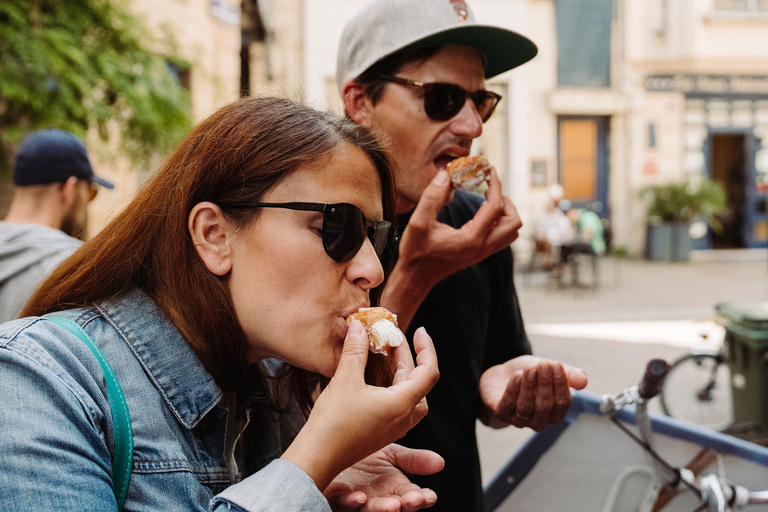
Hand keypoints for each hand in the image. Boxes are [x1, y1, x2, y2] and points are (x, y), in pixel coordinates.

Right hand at [281, 323, 438, 490]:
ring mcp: (395, 427)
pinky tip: (377, 378)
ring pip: (412, 395)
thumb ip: (356, 350)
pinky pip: (399, 404)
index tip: (419, 331)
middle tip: (393, 338)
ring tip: (388, 355)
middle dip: (409, 356)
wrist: (317, 458)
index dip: (427, 348)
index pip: (429, 371)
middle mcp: (404, 418)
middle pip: (420, 381)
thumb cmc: (332, 423)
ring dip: (404, 373)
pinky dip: (394, 386)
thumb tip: (360, 326)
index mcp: (402, 404)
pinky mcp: (383, 432)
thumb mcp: (345, 380)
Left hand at [324, 444, 443, 511]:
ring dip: (382, 509)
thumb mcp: (393, 454)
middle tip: (414, 500)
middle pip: (396, 507)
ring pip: (371, 509)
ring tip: (393, 505)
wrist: (335, 447)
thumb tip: (440, 462)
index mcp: (396, 489)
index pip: (413, 497)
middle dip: (406, 506)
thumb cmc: (365, 453)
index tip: (429, 496)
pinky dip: (351, 503)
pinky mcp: (338, 497)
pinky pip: (343, 503)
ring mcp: (359, 500)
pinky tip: (358, 498)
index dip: (422, 498)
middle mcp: (379, 498)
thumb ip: (415, 460)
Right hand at [381, 168, 521, 328]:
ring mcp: (483, 253)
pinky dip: (499, 222)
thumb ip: (432, 196)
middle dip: (505, 200)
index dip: (495, 185)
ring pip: (512, 232)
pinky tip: (481, 213)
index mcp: (471, 238)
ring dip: (505, 213)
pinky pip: (502, 237)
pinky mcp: (480, 254)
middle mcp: (482, 247)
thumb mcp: (418, 222)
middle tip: (489, 188)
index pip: (495, 207)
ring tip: (487, 200)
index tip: (490, 170)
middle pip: (513, 222)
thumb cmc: (416, 252)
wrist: (416, 278)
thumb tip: (446, 175)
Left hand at [479, 355, 587, 430]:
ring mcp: (518, 419)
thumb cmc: (530, 375)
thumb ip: (569, 374)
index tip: (556, 365)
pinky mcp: (500, 413)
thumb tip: (584, 381)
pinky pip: (507, 405)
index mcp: (554, 413)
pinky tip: (517, 375)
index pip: (562, 404)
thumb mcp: (550, 370)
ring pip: (526, 407)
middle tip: (544, 365)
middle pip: (545, 406)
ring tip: (530, 369)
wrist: (501, 375)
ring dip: (529, 386)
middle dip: (546, 384)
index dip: (561, 384)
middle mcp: (537, 420)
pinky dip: (513, 389)